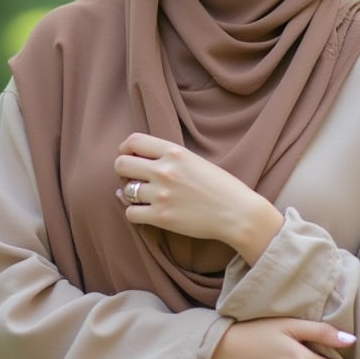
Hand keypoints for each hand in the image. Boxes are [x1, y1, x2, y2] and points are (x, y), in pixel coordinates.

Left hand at [115, 133, 282, 263]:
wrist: (238, 213)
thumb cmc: (221, 186)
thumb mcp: (196, 161)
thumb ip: (170, 157)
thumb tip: (139, 160)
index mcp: (175, 152)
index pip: (134, 141)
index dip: (126, 149)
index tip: (130, 156)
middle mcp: (165, 171)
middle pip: (121, 164)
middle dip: (123, 171)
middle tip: (133, 178)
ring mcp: (161, 194)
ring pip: (125, 190)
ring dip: (130, 193)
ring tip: (142, 196)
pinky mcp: (161, 217)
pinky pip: (131, 213)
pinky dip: (134, 212)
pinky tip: (144, 211)